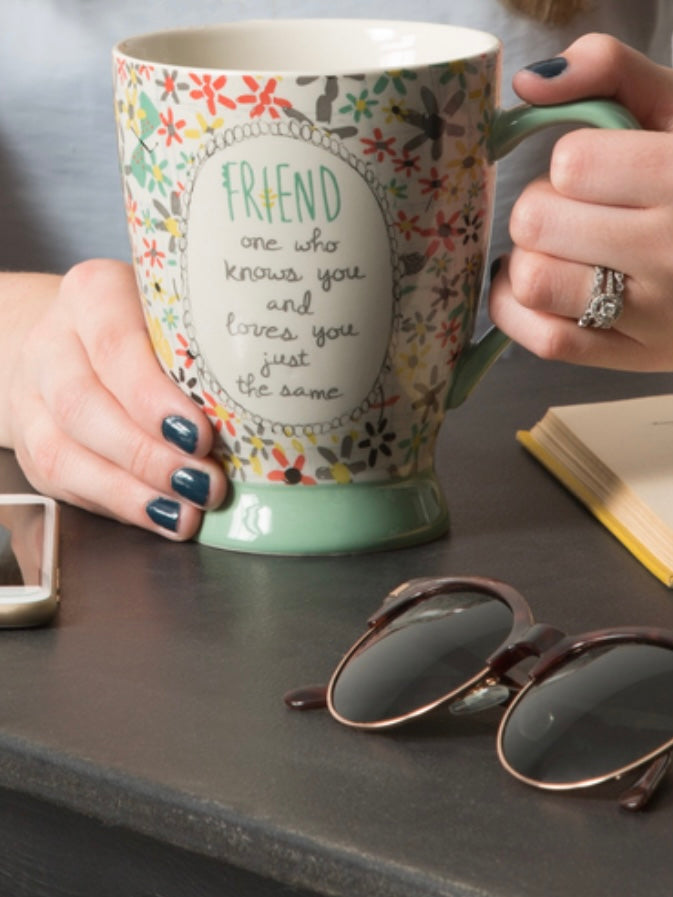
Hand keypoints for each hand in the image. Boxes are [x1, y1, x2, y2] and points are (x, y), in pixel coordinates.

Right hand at [3, 260, 226, 538]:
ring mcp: (34, 396)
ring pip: (66, 450)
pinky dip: (118, 505)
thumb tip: (272, 404)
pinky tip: (161, 516)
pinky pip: (64, 481)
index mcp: (92, 295)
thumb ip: (207, 348)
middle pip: (84, 405)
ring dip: (133, 490)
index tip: (202, 435)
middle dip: (149, 454)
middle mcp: (53, 343)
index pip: (115, 345)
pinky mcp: (32, 443)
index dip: (154, 397)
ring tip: (187, 511)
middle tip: (206, 483)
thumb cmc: (142, 330)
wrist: (66, 342)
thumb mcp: (172, 316)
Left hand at [489, 34, 672, 370]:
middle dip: (541, 207)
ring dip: (528, 257)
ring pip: (533, 281)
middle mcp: (671, 252)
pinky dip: (516, 308)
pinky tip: (535, 282)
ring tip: (559, 248)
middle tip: (573, 210)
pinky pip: (542, 340)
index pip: (571, 165)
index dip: (569, 162)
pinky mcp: (633, 355)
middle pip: (537, 223)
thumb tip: (528, 84)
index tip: (594, 169)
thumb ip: (611, 71)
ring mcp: (652, 314)